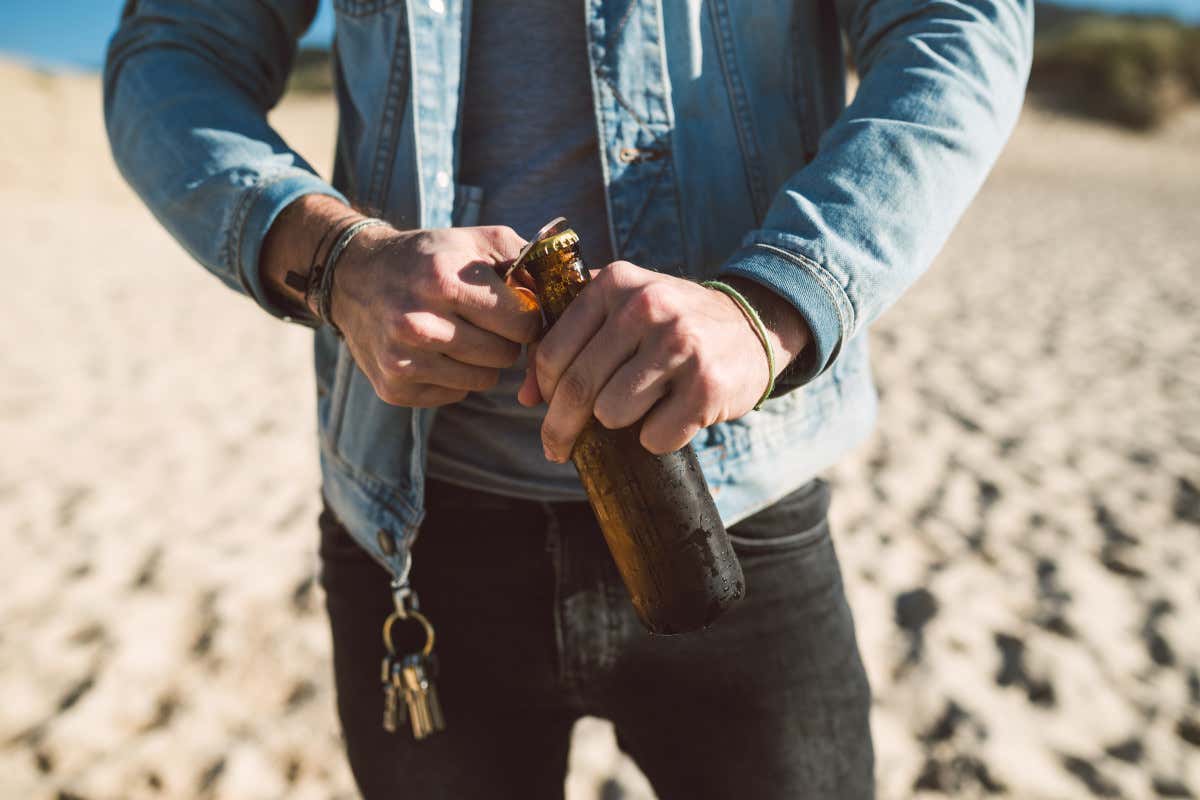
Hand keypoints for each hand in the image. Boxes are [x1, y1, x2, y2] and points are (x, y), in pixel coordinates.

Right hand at [330, 224, 541, 406]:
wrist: (354, 277)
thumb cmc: (429, 256)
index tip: (517, 309)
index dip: (527, 317)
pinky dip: (456, 376)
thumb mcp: (477, 241)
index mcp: (442, 281)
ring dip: (484, 360)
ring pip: (484, 380)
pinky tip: (438, 350)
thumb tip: (572, 294)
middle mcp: (417, 323)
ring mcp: (402, 360)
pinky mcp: (394, 387)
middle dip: (506, 339)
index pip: (522, 325)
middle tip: (487, 321)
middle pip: (505, 356)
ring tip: (463, 332)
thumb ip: (529, 262)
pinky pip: (456, 394)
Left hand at [518, 261, 808, 459]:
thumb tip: (525, 398)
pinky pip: (655, 436)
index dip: (542, 390)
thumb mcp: (623, 310)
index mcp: (616, 282)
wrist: (754, 326)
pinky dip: (658, 438)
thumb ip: (571, 341)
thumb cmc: (673, 325)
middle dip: (561, 427)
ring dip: (620, 424)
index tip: (542, 412)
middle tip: (557, 449)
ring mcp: (680, 345)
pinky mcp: (706, 385)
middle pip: (579, 386)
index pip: (553, 350)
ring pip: (612, 413)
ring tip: (642, 408)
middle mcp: (647, 306)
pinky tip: (673, 417)